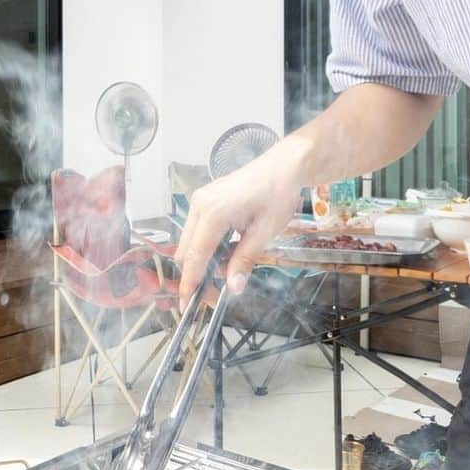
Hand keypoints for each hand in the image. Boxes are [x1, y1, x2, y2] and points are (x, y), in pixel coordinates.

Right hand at [176, 133, 311, 305]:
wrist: (284, 166)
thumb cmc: (278, 195)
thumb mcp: (265, 232)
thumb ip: (244, 260)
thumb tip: (233, 288)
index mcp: (213, 212)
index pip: (195, 256)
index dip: (190, 282)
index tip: (186, 303)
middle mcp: (199, 205)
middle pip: (186, 250)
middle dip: (196, 275)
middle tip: (214, 295)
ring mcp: (200, 200)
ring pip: (190, 241)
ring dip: (202, 261)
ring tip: (226, 272)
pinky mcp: (205, 200)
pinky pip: (197, 230)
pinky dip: (207, 247)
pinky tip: (226, 252)